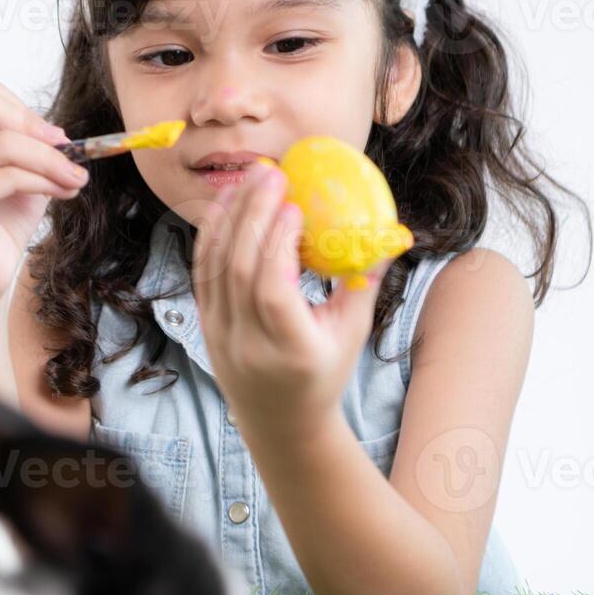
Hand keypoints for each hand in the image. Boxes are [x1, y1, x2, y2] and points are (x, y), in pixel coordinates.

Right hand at [0, 78, 88, 306]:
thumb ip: (33, 149)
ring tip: (74, 179)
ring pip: (7, 143)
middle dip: (34, 125)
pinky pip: (10, 176)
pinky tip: (61, 193)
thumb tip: (61, 133)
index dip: (24, 112)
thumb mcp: (23, 175)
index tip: (55, 139)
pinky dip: (43, 181)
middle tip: (65, 149)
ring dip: (51, 160)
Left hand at [192, 164, 394, 446]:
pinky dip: (210, 234)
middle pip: (239, 269)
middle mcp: (245, 341)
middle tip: (271, 174)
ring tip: (250, 178)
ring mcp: (218, 332)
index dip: (278, 245)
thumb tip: (391, 234)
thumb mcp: (351, 334)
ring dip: (230, 215)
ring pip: (214, 265)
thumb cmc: (323, 373)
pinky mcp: (204, 322)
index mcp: (288, 348)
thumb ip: (364, 284)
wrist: (279, 420)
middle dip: (253, 214)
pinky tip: (224, 203)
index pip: (272, 290)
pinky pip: (202, 271)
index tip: (293, 205)